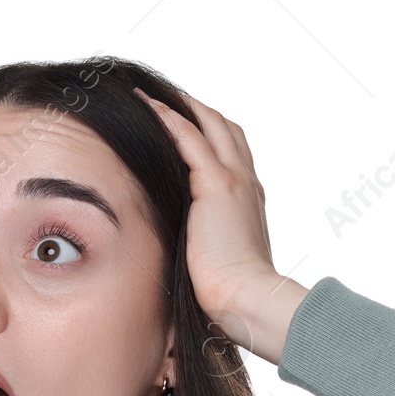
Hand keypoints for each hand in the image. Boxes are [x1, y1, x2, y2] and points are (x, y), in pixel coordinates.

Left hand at [135, 87, 305, 363]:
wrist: (247, 299)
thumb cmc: (230, 295)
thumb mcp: (216, 262)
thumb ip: (202, 247)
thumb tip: (180, 258)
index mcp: (248, 201)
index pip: (231, 153)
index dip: (210, 134)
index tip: (184, 124)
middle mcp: (245, 183)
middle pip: (224, 129)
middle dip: (197, 110)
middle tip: (166, 97)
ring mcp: (233, 181)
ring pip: (209, 124)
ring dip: (180, 105)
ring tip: (149, 95)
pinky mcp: (216, 185)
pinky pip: (189, 138)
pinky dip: (168, 118)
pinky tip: (146, 106)